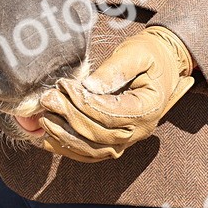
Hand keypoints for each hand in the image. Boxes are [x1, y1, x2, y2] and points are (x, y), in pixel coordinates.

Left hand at [38, 26, 194, 161]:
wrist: (163, 63)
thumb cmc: (149, 54)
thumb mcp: (135, 53)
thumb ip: (114, 69)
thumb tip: (88, 87)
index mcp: (148, 108)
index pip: (111, 114)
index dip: (84, 103)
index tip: (64, 86)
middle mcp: (140, 131)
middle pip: (99, 134)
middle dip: (70, 117)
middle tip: (48, 98)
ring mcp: (128, 140)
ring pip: (93, 150)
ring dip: (66, 136)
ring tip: (44, 117)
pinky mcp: (116, 142)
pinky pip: (91, 154)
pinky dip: (68, 149)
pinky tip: (48, 137)